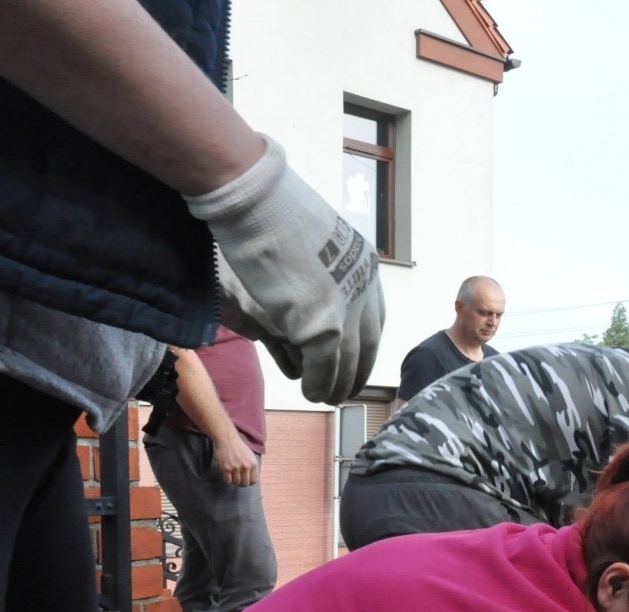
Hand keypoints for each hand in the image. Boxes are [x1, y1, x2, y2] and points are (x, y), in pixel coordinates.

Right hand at [185, 137, 383, 404]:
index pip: (374, 314)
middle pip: (367, 342)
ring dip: (338, 383)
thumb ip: (317, 265)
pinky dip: (321, 383)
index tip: (359, 358)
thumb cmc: (268, 207)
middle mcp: (363, 287)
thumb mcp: (310, 237)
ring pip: (347, 359)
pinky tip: (314, 393)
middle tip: (348, 389)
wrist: (254, 198)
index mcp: (364, 264)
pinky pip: (326, 365)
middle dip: (358, 370)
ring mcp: (345, 307)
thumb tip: (310, 283)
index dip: (365, 341)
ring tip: (329, 397)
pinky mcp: (322, 324)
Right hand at [212, 434, 259, 486]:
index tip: (246, 481)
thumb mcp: (250, 456)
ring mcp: (235, 468)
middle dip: (241, 484)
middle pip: (245, 483)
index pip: (254, 481)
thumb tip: (252, 478)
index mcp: (253, 464)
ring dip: (234, 481)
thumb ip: (252, 467)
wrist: (227, 440)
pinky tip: (227, 474)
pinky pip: (227, 480)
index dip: (249, 482)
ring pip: (236, 482)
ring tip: (232, 476)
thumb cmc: (239, 447)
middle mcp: (246, 467)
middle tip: (238, 480)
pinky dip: (227, 479)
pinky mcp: (226, 468)